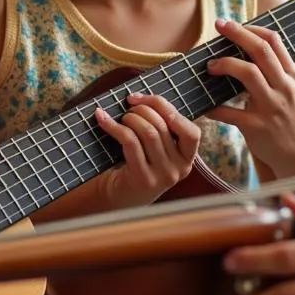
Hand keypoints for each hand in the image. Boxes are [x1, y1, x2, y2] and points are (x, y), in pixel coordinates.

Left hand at [96, 93, 200, 207]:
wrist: (121, 197)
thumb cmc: (139, 165)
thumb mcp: (158, 150)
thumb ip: (160, 128)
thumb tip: (139, 97)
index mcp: (188, 158)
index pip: (191, 131)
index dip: (168, 109)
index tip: (145, 99)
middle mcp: (179, 168)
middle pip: (163, 126)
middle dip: (143, 110)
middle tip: (129, 109)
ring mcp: (162, 175)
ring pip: (149, 132)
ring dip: (131, 118)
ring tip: (122, 118)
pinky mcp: (142, 178)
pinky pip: (130, 142)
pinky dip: (114, 126)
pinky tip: (102, 119)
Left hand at [204, 0, 294, 180]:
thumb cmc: (290, 117)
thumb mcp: (292, 89)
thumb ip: (278, 68)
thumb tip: (256, 42)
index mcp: (292, 75)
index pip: (274, 41)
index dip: (251, 28)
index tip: (231, 23)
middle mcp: (284, 87)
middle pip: (261, 51)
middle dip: (237, 34)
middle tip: (218, 26)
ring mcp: (271, 107)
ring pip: (249, 74)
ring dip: (226, 64)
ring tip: (210, 66)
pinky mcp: (257, 127)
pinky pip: (230, 113)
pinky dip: (214, 107)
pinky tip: (205, 105)